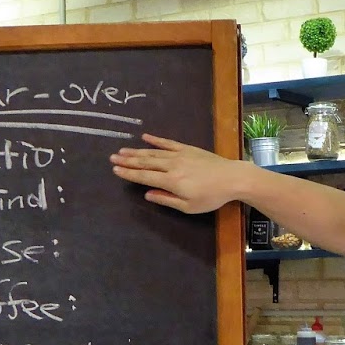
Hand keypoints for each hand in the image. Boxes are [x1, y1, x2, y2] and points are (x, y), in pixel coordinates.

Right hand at [109, 134, 244, 213]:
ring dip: (137, 151)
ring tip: (122, 150)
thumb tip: (147, 194)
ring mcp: (180, 155)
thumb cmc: (211, 197)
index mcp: (171, 181)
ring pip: (153, 152)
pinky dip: (156, 140)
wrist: (232, 178)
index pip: (144, 176)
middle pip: (145, 162)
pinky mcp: (188, 149)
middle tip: (112, 158)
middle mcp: (171, 165)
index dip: (129, 174)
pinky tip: (145, 137)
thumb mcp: (189, 206)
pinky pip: (168, 143)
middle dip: (127, 161)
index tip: (115, 170)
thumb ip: (166, 200)